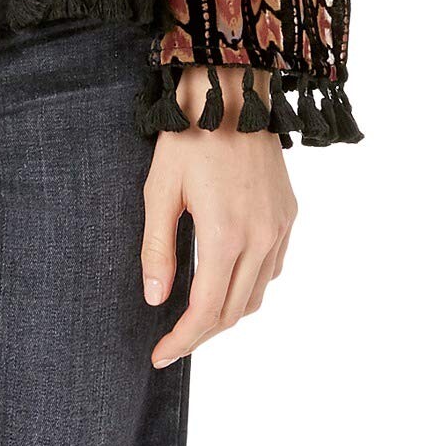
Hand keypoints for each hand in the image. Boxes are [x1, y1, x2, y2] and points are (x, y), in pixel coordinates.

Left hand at [140, 66, 295, 367]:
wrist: (233, 91)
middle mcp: (261, 239)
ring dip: (227, 313)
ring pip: (257, 294)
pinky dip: (250, 286)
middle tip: (172, 341)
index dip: (182, 339)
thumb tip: (156, 300)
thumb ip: (158, 247)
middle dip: (202, 334)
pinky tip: (227, 278)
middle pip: (234, 312)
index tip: (159, 354)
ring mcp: (280, 228)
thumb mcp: (160, 189)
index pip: (206, 311)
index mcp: (226, 235)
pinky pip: (273, 268)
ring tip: (196, 316)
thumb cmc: (189, 135)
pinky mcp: (289, 215)